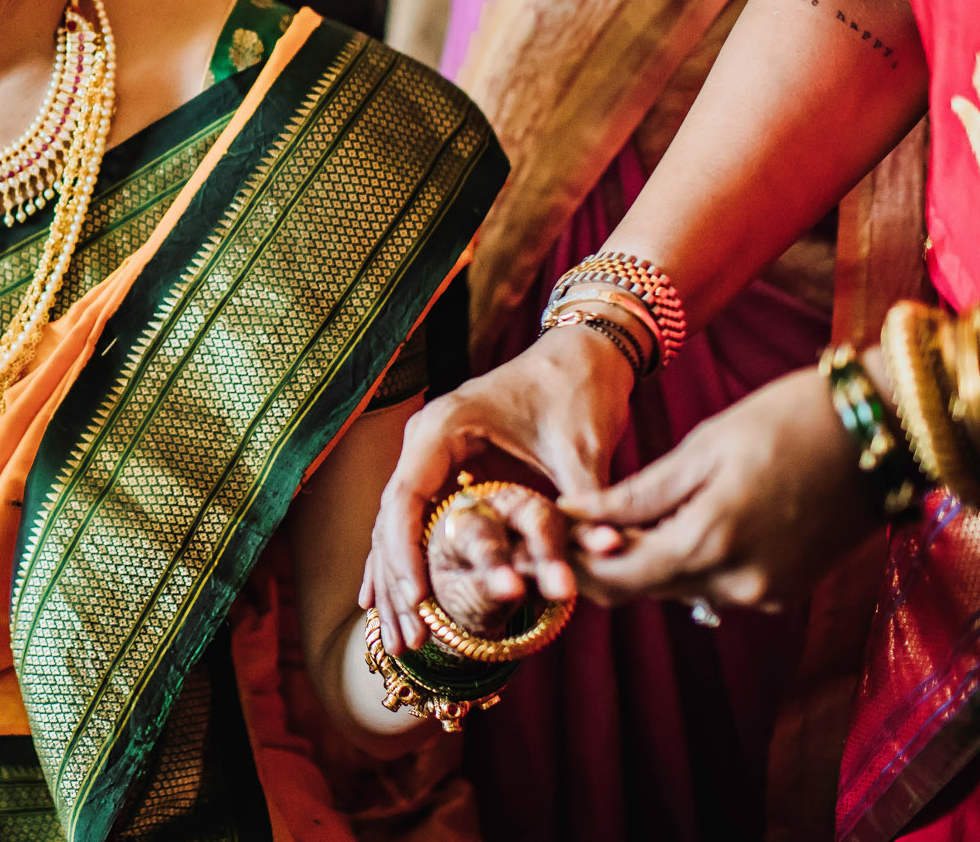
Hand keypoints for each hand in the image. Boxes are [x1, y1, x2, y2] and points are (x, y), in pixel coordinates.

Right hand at [361, 322, 633, 651]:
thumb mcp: (582, 448)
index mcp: (443, 428)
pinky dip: (407, 565)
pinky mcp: (446, 474)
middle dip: (396, 583)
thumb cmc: (578, 391)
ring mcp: (430, 458)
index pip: (406, 497)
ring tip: (399, 643)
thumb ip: (585, 503)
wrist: (582, 354)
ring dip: (396, 583)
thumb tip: (608, 556)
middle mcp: (424, 444)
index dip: (406, 552)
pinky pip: (417, 525)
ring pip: (396, 529)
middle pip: (391, 521)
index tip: (419, 601)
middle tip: (408, 642)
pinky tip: (390, 608)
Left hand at [561, 365, 879, 611]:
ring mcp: (765, 593)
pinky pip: (713, 585)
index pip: (615, 580)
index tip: (540, 530)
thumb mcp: (699, 450)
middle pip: (641, 590)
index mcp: (709, 546)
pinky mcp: (785, 589)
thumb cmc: (784, 422)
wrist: (878, 432)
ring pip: (676, 589)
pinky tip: (666, 524)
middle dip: (598, 562)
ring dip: (640, 562)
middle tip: (562, 524)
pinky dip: (684, 562)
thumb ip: (634, 496)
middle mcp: (737, 585)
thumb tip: (572, 516)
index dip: (572, 559)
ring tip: (605, 519)